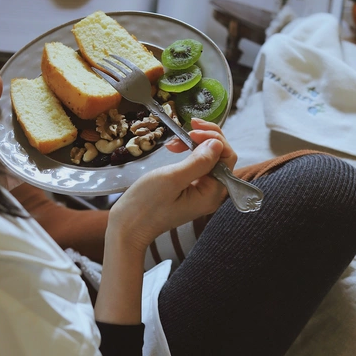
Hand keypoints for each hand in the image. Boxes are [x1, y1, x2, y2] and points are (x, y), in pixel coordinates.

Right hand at [107, 121, 235, 252]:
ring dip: (194, 144)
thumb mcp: (172, 178)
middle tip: (185, 129)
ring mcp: (201, 192)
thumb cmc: (146, 204)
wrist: (128, 226)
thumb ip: (199, 161)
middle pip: (220, 157)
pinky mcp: (190, 190)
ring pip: (208, 159)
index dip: (215, 139)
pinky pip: (197, 166)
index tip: (193, 130)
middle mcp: (211, 194)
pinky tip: (174, 149)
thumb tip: (218, 143)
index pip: (227, 158)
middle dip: (205, 139)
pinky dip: (188, 153)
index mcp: (212, 193)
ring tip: (173, 142)